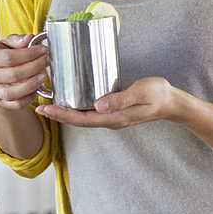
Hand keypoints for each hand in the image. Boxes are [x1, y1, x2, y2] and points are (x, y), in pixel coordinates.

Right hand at [0, 34, 48, 110]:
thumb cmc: (6, 56)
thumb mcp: (8, 44)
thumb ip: (18, 40)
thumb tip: (29, 38)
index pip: (9, 57)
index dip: (29, 54)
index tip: (44, 50)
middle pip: (13, 74)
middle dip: (34, 67)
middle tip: (47, 61)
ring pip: (12, 93)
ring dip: (31, 85)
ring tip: (44, 76)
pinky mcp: (2, 102)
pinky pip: (16, 104)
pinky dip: (29, 99)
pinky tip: (38, 91)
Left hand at [35, 77, 175, 128]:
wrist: (172, 102)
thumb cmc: (158, 94)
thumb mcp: (141, 92)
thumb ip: (120, 99)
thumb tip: (98, 106)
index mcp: (114, 117)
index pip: (82, 119)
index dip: (62, 115)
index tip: (45, 110)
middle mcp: (111, 120)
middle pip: (79, 120)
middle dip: (59, 115)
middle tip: (40, 107)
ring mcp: (113, 117)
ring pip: (85, 117)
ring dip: (67, 112)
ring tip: (52, 103)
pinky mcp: (115, 111)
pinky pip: (92, 112)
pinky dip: (79, 108)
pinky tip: (74, 99)